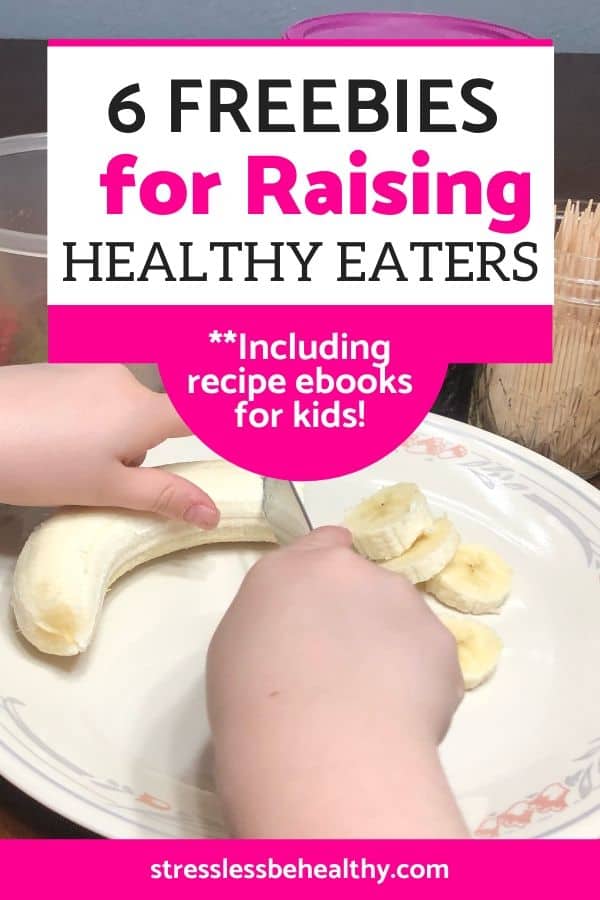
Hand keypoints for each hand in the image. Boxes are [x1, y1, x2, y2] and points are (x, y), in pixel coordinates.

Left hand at [0, 364, 217, 525]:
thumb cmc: (39, 463)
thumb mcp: (106, 489)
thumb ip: (164, 496)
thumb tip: (211, 513)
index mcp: (142, 411)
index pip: (199, 412)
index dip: (225, 418)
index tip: (248, 421)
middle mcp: (123, 379)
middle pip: (149, 417)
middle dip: (136, 448)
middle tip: (100, 478)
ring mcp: (88, 367)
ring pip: (117, 407)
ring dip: (106, 433)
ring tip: (62, 458)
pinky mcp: (59, 365)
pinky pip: (89, 392)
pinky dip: (81, 416)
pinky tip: (47, 434)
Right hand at [207, 526, 466, 837]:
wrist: (322, 745)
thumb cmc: (255, 704)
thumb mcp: (238, 647)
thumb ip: (277, 620)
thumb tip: (300, 634)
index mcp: (291, 570)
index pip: (323, 543)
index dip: (330, 567)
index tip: (330, 598)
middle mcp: (350, 571)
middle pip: (364, 584)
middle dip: (360, 616)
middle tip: (344, 671)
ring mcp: (401, 600)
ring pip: (402, 619)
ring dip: (392, 648)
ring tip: (371, 703)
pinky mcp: (441, 640)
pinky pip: (430, 659)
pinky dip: (420, 683)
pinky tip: (397, 718)